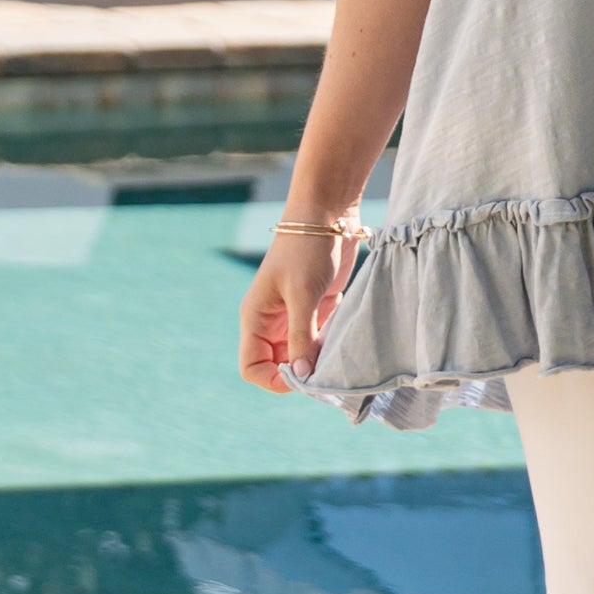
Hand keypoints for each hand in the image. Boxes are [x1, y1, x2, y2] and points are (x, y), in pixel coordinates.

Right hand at [238, 221, 357, 392]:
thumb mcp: (303, 295)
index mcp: (255, 318)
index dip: (273, 379)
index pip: (251, 366)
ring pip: (300, 356)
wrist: (328, 214)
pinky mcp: (315, 310)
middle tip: (326, 369)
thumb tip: (301, 377)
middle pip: (278, 366)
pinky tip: (341, 335)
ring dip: (316, 360)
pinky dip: (329, 346)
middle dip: (299, 372)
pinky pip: (318, 341)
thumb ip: (301, 337)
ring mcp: (293, 317)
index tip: (302, 378)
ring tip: (335, 351)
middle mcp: (271, 322)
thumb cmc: (307, 250)